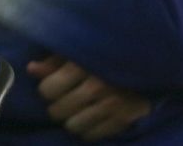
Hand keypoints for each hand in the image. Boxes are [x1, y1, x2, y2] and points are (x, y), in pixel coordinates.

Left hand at [27, 56, 150, 141]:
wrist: (150, 56)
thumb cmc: (107, 49)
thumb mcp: (80, 48)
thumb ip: (55, 60)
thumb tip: (31, 70)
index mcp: (83, 64)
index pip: (48, 90)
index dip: (47, 89)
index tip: (53, 85)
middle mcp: (97, 86)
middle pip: (58, 111)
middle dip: (57, 107)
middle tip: (64, 99)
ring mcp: (112, 104)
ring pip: (73, 127)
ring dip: (71, 120)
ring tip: (77, 109)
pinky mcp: (125, 118)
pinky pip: (93, 135)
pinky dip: (88, 129)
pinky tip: (91, 117)